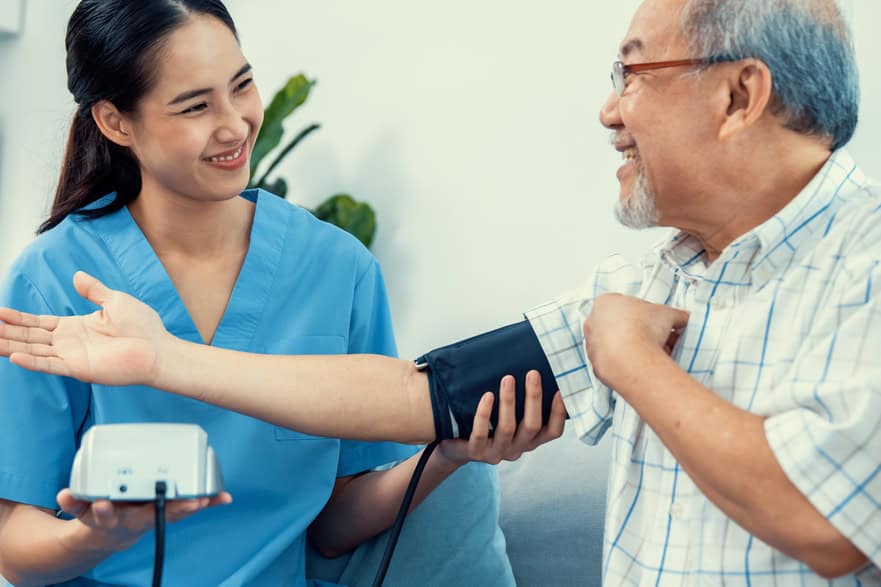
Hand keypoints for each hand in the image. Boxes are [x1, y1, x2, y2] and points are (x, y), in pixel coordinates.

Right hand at [0, 272, 170, 385]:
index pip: (37, 323)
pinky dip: (32, 361)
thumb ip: (93, 290)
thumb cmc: (143, 327)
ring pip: (33, 351)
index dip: (16, 318)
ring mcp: (72, 357)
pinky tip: (14, 356)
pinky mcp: (79, 369)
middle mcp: (69, 343)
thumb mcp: (114, 301)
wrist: (158, 348)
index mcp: (75, 327)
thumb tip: (77, 276)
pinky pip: (50, 365)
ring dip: (10, 346)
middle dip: (6, 332)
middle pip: (29, 337)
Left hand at [57, 488, 231, 551]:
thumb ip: (196, 503)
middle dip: (146, 512)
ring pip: (107, 515)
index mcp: (153, 515)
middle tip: (149, 504)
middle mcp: (132, 518)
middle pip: (141, 517)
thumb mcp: (169, 512)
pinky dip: (71, 501)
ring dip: (106, 510)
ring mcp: (108, 516)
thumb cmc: (139, 515)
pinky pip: (77, 507)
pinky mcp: (86, 512)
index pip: (174, 511)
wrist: (105, 536)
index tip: (197, 501)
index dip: (186, 507)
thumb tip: (225, 497)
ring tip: (104, 502)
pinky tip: (65, 494)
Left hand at [437, 370, 565, 465]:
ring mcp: (497, 452)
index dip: (559, 413)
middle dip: (534, 398)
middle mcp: (517, 448)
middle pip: (532, 426)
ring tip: (508, 378)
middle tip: (533, 373)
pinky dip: (484, 413)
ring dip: (509, 401)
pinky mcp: (476, 451)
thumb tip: (534, 367)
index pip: (553, 432)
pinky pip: (480, 433)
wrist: (457, 447)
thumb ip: (523, 404)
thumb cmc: (488, 426)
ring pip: (507, 428)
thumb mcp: (509, 417)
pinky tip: (487, 396)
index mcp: (529, 440)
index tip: (561, 390)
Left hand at [583, 293, 688, 385]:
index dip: (645, 314)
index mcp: (606, 302)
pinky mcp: (594, 364)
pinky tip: (640, 366)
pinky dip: (625, 364)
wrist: (630, 359)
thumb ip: (678, 315)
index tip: (655, 323)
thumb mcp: (668, 315)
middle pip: (620, 325)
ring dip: (632, 348)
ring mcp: (591, 344)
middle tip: (657, 340)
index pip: (626, 305)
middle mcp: (593, 321)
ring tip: (652, 355)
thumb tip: (686, 318)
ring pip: (615, 344)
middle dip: (639, 332)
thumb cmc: (644, 329)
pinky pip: (613, 362)